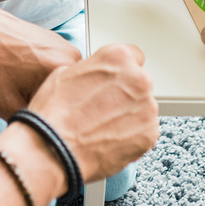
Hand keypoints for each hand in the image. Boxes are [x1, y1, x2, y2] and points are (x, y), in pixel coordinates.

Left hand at [0, 0, 81, 119]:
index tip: (33, 117)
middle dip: (46, 102)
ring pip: (59, 81)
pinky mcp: (52, 40)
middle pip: (66, 93)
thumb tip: (40, 131)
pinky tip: (19, 74)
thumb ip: (31, 122)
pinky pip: (52, 67)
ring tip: (19, 85)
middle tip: (22, 101)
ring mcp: (62, 45)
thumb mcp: (6, 105)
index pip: (69, 107)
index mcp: (64, 69)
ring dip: (42, 88)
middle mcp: (71, 54)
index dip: (49, 116)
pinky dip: (38, 75)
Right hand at [25, 44, 159, 182]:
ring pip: (142, 107)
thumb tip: (95, 75)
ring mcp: (147, 108)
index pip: (133, 55)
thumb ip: (91, 69)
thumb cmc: (55, 113)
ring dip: (129, 114)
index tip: (114, 79)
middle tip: (103, 106)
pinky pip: (144, 130)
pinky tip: (109, 138)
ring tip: (103, 126)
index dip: (120, 70)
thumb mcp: (64, 73)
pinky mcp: (150, 134)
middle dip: (125, 92)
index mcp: (117, 58)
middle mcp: (138, 79)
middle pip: (139, 82)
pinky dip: (131, 134)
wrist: (55, 150)